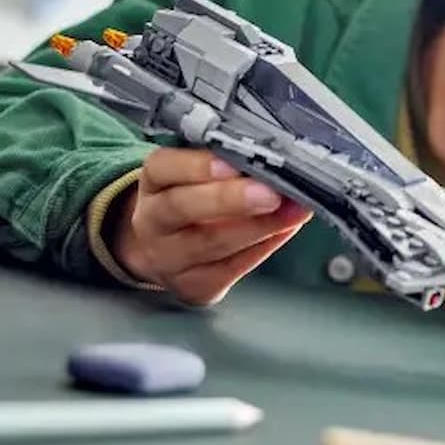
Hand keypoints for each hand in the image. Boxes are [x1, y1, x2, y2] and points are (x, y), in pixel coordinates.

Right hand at [107, 147, 311, 305]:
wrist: (165, 251)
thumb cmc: (191, 201)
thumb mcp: (194, 175)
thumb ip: (224, 163)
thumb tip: (270, 157)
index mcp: (152, 183)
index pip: (162, 168)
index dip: (197, 166)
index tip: (232, 164)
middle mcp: (153, 222)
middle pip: (183, 207)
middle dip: (232, 199)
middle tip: (270, 193)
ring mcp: (169, 259)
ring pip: (211, 243)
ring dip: (259, 226)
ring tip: (292, 212)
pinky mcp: (192, 287)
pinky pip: (231, 268)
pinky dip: (264, 247)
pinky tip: (284, 231)